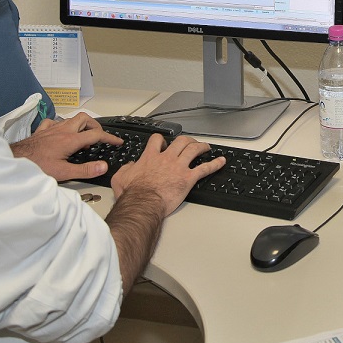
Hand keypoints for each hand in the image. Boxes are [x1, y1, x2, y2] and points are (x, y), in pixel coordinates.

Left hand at [10, 112, 119, 180]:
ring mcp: (52, 129)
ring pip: (72, 119)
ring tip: (84, 136)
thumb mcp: (64, 172)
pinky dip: (63, 125)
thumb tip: (102, 166)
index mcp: (70, 140)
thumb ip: (85, 170)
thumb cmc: (36, 165)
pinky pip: (55, 122)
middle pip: (85, 120)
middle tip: (100, 136)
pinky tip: (61, 132)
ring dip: (81, 125)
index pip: (96, 135)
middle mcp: (63, 131)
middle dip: (96, 126)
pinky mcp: (42, 131)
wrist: (16, 159)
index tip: (117, 141)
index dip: (109, 138)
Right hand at [105, 133, 225, 287]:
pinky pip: (205, 168)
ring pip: (194, 150)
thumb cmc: (133, 193)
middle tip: (190, 142)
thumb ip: (126, 169)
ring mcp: (178, 167)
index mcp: (150, 157)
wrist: (143, 203)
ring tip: (206, 147)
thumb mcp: (120, 178)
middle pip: (180, 141)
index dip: (162, 140)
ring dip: (201, 147)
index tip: (164, 143)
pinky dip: (215, 164)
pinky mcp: (188, 178)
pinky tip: (221, 162)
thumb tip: (130, 166)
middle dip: (187, 140)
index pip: (157, 140)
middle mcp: (166, 159)